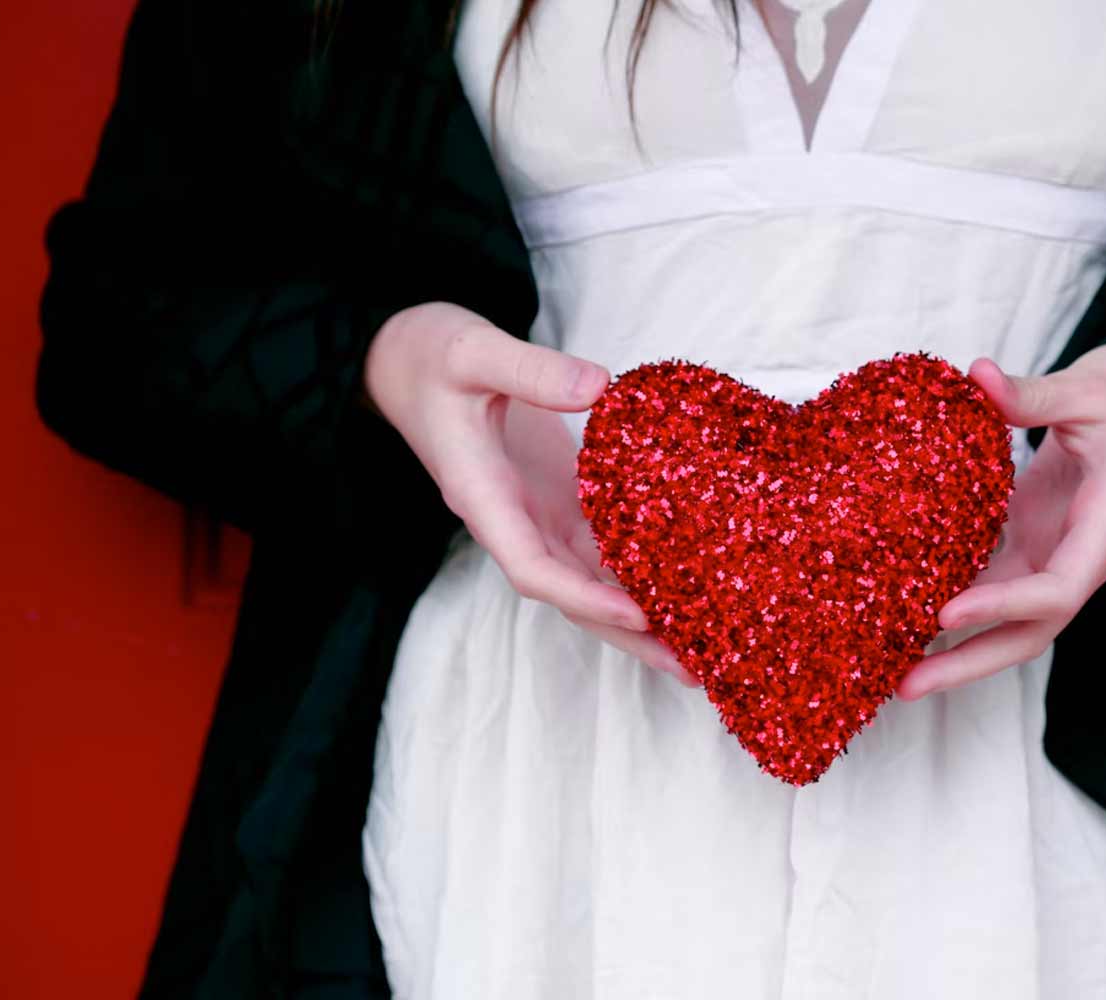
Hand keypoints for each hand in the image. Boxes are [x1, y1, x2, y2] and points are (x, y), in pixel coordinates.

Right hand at [364, 301, 696, 685]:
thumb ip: (530, 369)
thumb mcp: (472, 351)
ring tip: (703, 647)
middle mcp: (511, 520)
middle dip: (629, 634)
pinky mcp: (556, 496)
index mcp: (483, 498)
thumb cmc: (428, 354)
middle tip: (695, 667)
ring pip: (590, 580)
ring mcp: (535, 513)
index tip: (639, 612)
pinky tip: (687, 589)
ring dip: (642, 616)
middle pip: (572, 595)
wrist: (402, 357)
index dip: (585, 596)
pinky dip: (639, 571)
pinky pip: (599, 546)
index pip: (532, 568)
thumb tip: (601, 387)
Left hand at [895, 334, 1105, 699]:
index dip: (1004, 606)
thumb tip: (975, 376)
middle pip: (1032, 629)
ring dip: (958, 642)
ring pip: (1013, 615)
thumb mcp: (1091, 385)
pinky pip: (999, 578)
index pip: (1060, 587)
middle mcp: (1088, 551)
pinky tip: (908, 605)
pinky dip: (958, 595)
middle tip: (905, 685)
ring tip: (895, 663)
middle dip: (970, 662)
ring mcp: (1064, 547)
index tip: (947, 613)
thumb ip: (1033, 394)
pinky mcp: (1043, 532)